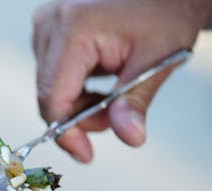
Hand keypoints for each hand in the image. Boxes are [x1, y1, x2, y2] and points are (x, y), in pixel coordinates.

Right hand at [32, 0, 206, 161]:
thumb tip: (130, 137)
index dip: (67, 133)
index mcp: (73, 29)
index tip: (85, 155)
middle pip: (49, 95)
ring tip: (115, 92)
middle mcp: (50, 24)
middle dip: (80, 117)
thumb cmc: (166, 10)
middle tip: (116, 117)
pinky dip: (76, 86)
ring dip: (80, 102)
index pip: (53, 98)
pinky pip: (53, 73)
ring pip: (50, 88)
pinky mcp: (48, 28)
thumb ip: (136, 101)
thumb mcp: (157, 59)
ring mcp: (45, 24)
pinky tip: (102, 76)